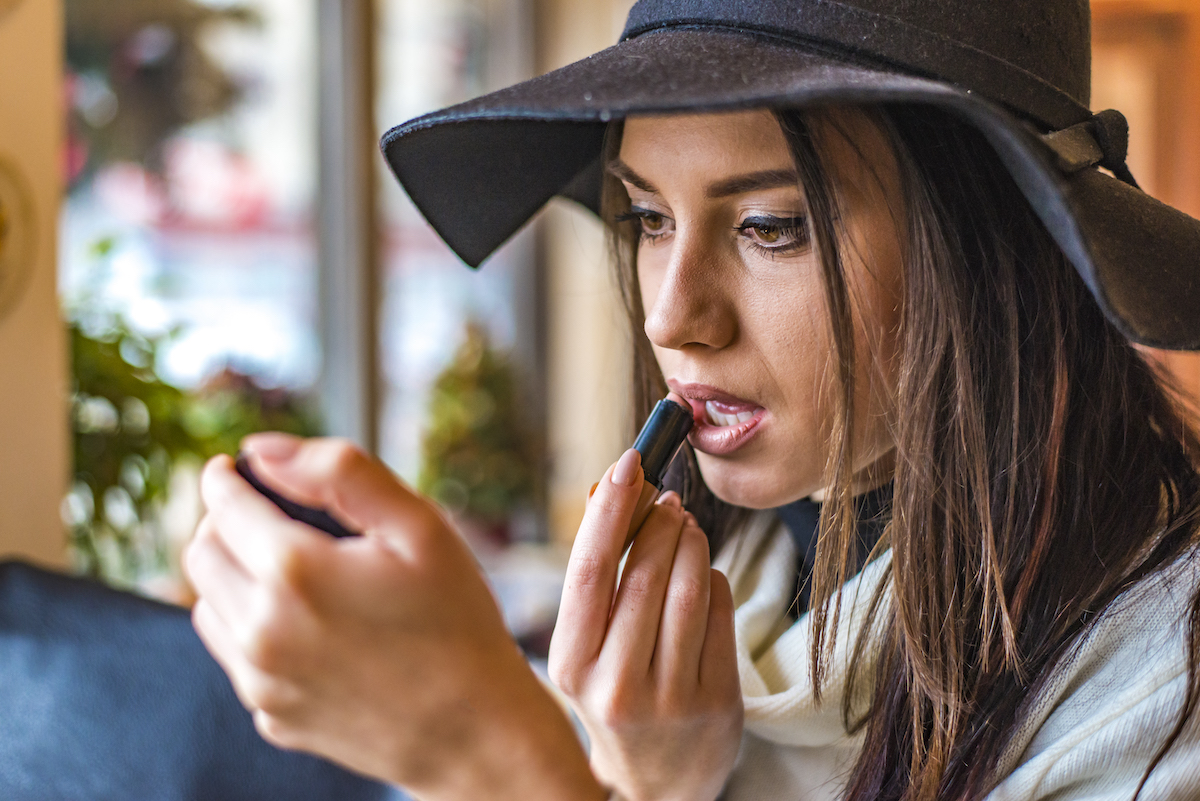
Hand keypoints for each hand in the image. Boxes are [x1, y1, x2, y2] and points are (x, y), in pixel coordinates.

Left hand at [184, 434, 604, 800]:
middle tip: (264, 514)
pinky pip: (236, 657)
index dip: (225, 478)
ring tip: (287, 570)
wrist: (476, 731)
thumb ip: (339, 473)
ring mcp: (261, 680)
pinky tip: (308, 625)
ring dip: (232, 577)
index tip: (232, 468)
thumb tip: (261, 450)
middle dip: (224, 523)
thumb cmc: (456, 620)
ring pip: (207, 606)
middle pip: (201, 553)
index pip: (223, 505)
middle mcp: (261, 629)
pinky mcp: (270, 714)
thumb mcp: (418, 526)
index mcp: (295, 570)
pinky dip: (253, 628)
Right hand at [548, 449, 742, 800]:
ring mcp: (671, 698)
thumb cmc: (616, 690)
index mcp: (572, 666)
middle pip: (646, 575)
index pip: (590, 572)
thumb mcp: (589, 644)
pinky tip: (703, 576)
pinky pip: (721, 613)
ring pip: (690, 589)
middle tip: (668, 498)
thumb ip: (597, 573)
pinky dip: (713, 579)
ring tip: (686, 528)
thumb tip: (610, 488)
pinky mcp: (717, 702)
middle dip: (661, 522)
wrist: (658, 781)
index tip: (628, 462)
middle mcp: (617, 686)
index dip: (610, 511)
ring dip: (692, 542)